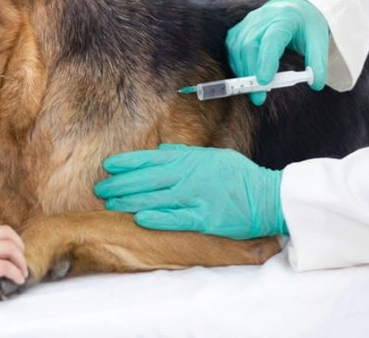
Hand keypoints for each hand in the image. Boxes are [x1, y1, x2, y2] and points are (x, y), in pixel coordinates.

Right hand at [0, 223, 27, 303]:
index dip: (10, 238)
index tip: (13, 249)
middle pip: (7, 234)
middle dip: (19, 246)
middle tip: (22, 259)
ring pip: (10, 248)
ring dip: (21, 261)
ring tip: (22, 272)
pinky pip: (5, 266)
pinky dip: (16, 272)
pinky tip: (18, 279)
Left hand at [95, 144, 286, 239]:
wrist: (267, 196)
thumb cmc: (239, 176)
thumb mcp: (213, 156)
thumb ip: (185, 154)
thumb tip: (163, 151)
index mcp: (190, 160)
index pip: (151, 159)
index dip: (128, 163)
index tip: (109, 166)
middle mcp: (189, 176)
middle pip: (147, 179)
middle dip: (120, 183)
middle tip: (100, 188)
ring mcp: (196, 197)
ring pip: (156, 198)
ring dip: (130, 200)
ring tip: (110, 204)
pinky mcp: (205, 218)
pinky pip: (176, 218)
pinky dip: (157, 217)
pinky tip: (139, 217)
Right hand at [226, 0, 329, 105]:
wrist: (296, 7)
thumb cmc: (307, 25)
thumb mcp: (320, 40)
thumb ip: (318, 63)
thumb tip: (315, 84)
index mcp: (285, 18)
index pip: (272, 40)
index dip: (265, 61)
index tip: (264, 82)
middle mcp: (262, 18)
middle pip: (249, 46)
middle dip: (251, 73)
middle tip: (258, 97)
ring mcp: (248, 22)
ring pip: (237, 48)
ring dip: (242, 71)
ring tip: (253, 90)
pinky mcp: (239, 28)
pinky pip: (232, 47)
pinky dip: (236, 64)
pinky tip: (245, 75)